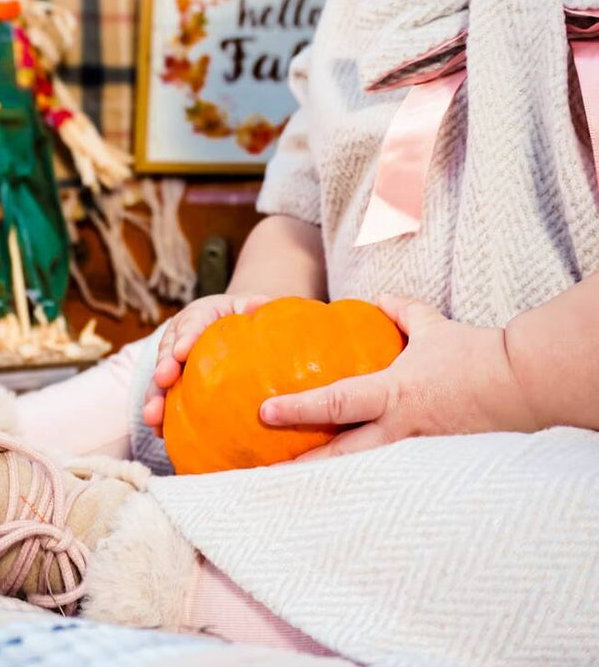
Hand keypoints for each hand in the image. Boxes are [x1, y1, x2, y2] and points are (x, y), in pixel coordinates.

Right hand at [143, 293, 268, 434]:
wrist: (229, 328)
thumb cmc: (240, 319)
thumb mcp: (247, 307)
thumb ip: (253, 306)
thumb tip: (260, 306)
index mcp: (198, 315)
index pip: (192, 323)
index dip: (186, 337)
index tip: (182, 352)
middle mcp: (178, 338)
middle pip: (167, 352)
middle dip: (164, 367)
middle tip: (163, 379)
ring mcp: (172, 363)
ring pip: (158, 380)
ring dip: (154, 398)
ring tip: (152, 417)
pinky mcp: (173, 385)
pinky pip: (163, 399)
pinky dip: (160, 415)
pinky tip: (159, 432)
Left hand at [259, 296, 540, 461]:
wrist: (523, 386)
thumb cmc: (474, 354)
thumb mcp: (431, 326)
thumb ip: (399, 311)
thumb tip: (378, 299)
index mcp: (392, 393)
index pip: (334, 404)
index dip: (297, 409)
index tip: (264, 412)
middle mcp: (398, 429)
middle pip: (339, 455)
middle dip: (300, 465)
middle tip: (263, 470)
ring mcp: (414, 452)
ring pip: (361, 472)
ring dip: (327, 478)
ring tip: (292, 486)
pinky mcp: (429, 465)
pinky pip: (387, 475)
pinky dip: (362, 480)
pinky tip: (342, 488)